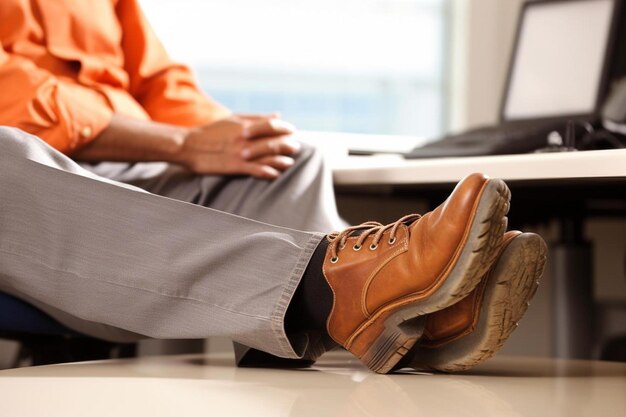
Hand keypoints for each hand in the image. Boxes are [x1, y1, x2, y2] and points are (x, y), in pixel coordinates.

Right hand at [177, 114, 299, 178]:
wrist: (188, 146)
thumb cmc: (211, 132)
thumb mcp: (233, 119)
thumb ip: (256, 118)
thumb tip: (278, 115)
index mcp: (245, 125)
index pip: (273, 124)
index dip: (286, 128)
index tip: (293, 132)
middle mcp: (245, 138)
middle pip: (274, 141)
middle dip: (288, 145)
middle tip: (296, 148)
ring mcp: (241, 153)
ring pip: (268, 156)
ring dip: (282, 160)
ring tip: (289, 162)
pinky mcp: (234, 166)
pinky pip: (255, 170)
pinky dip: (268, 172)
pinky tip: (275, 175)